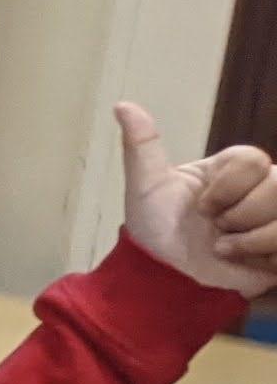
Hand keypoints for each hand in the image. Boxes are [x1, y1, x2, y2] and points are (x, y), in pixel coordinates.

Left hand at [115, 101, 276, 295]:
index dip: (226, 189)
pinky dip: (265, 260)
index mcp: (235, 169)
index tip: (201, 207)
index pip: (253, 160)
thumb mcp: (146, 187)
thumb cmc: (155, 230)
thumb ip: (142, 146)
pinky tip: (244, 265)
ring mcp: (275, 219)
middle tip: (215, 230)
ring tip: (225, 250)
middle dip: (239, 215)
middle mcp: (262, 189)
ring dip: (251, 240)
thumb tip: (123, 105)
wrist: (162, 278)